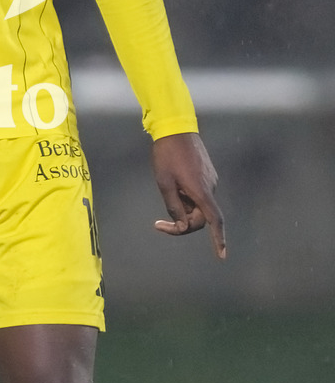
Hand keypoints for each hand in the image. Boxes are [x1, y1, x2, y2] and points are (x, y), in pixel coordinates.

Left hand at [151, 132, 226, 259]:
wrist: (175, 127)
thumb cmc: (167, 154)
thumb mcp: (164, 182)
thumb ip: (174, 206)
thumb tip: (182, 223)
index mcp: (201, 191)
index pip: (214, 220)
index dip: (218, 239)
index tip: (222, 255)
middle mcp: (211, 186)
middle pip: (201, 216)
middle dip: (183, 221)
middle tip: (159, 223)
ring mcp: (211, 179)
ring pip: (198, 204)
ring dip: (183, 205)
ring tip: (167, 186)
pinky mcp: (207, 173)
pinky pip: (198, 193)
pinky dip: (186, 196)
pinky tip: (174, 180)